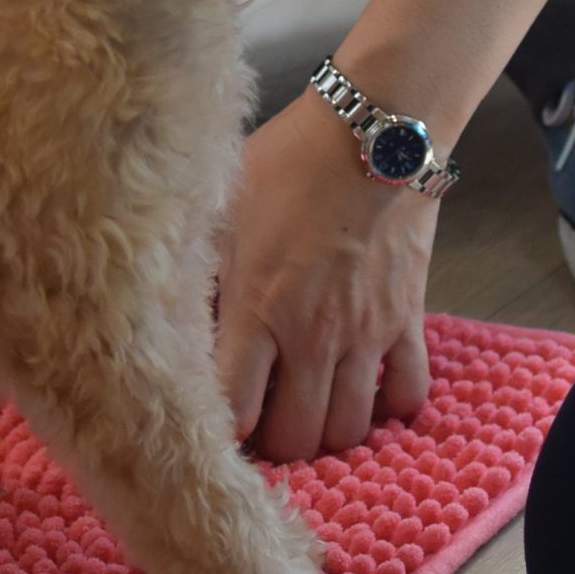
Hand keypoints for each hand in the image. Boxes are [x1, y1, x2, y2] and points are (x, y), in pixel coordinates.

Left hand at [215, 90, 434, 460]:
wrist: (373, 132)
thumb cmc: (288, 163)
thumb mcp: (222, 210)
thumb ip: (198, 272)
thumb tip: (167, 314)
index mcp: (256, 310)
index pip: (234, 414)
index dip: (221, 432)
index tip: (212, 421)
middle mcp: (312, 337)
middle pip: (296, 439)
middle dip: (274, 441)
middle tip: (262, 417)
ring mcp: (365, 334)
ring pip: (349, 428)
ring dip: (326, 428)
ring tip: (308, 406)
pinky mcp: (408, 320)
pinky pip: (407, 393)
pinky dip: (389, 403)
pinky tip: (366, 386)